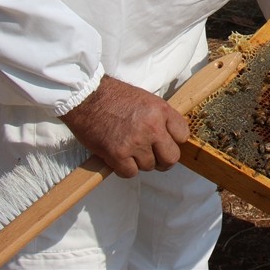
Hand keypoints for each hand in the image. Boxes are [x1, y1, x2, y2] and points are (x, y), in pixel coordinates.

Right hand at [60, 75, 187, 177]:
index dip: (174, 141)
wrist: (86, 96)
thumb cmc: (114, 96)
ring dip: (140, 162)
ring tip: (130, 150)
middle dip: (163, 160)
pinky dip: (125, 169)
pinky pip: (130, 173)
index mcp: (161, 111)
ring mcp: (135, 142)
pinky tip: (119, 158)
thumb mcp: (146, 99)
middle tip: (154, 156)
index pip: (183, 135)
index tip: (165, 141)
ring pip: (149, 166)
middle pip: (171, 158)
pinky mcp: (117, 154)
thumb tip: (169, 136)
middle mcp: (152, 127)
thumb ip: (161, 117)